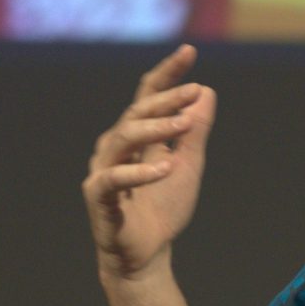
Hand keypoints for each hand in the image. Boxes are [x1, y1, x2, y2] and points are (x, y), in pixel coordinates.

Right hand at [84, 44, 215, 277]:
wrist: (148, 253)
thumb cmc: (163, 206)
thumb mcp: (188, 164)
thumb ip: (195, 131)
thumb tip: (207, 91)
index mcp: (136, 135)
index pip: (149, 95)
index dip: (167, 73)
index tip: (189, 51)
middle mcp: (115, 146)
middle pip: (137, 112)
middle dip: (166, 99)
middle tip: (194, 91)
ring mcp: (103, 170)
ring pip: (123, 138)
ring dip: (155, 128)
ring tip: (184, 124)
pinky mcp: (97, 197)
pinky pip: (112, 178)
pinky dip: (139, 171)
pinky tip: (165, 166)